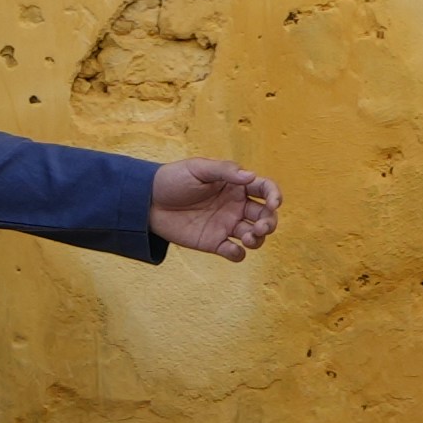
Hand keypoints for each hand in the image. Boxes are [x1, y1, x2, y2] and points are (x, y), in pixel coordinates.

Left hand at [151, 158, 279, 260]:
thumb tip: (251, 177)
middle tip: (260, 226)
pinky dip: (238, 254)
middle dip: (270, 222)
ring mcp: (226, 225)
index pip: (265, 189)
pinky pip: (234, 253)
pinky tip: (231, 249)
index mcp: (236, 185)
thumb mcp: (198, 168)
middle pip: (265, 216)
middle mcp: (236, 206)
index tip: (274, 203)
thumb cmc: (173, 179)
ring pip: (255, 236)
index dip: (275, 195)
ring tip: (248, 237)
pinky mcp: (214, 242)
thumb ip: (225, 171)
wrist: (147, 201)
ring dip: (259, 239)